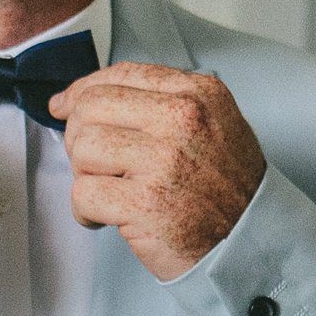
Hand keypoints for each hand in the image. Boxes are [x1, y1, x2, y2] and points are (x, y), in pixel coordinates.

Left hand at [49, 63, 267, 280]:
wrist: (251, 241)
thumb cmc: (226, 186)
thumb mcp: (212, 123)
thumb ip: (161, 102)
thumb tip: (84, 96)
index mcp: (199, 94)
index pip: (121, 75)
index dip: (82, 91)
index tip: (65, 107)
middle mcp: (184, 119)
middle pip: (91, 107)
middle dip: (80, 136)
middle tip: (96, 164)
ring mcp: (165, 160)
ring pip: (82, 147)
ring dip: (84, 175)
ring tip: (109, 191)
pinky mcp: (146, 203)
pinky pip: (83, 193)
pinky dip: (85, 211)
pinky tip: (106, 218)